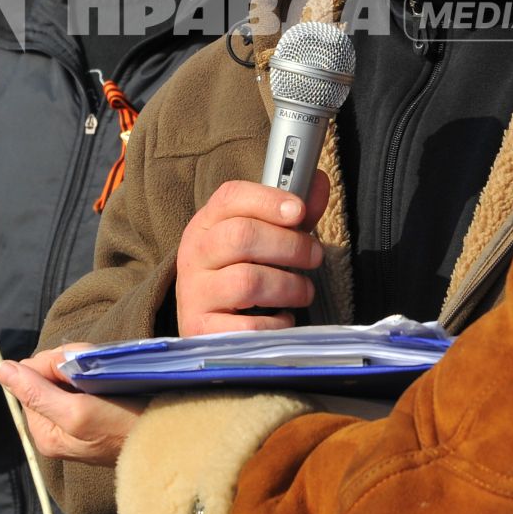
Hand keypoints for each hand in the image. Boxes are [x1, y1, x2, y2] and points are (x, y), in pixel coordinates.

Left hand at [0, 346, 141, 465]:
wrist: (168, 441)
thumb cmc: (122, 430)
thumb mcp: (75, 412)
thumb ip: (36, 392)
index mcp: (44, 431)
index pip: (29, 379)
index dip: (51, 364)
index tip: (78, 364)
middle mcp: (56, 426)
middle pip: (47, 375)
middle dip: (69, 364)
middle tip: (98, 369)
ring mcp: (77, 417)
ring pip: (67, 373)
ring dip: (85, 364)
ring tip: (109, 374)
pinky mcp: (97, 408)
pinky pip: (85, 379)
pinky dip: (96, 370)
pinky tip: (112, 377)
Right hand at [175, 171, 328, 335]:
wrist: (204, 324)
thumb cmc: (237, 273)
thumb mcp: (258, 239)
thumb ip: (289, 215)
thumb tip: (318, 182)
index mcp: (206, 224)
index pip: (230, 198)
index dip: (268, 200)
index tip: (299, 211)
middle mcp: (194, 254)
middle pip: (242, 236)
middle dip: (290, 245)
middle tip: (315, 256)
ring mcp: (194, 293)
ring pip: (247, 281)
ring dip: (288, 286)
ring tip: (303, 291)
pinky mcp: (202, 330)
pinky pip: (248, 326)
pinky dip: (276, 324)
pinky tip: (282, 319)